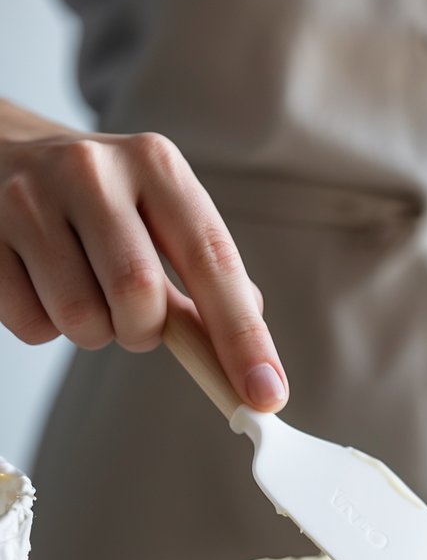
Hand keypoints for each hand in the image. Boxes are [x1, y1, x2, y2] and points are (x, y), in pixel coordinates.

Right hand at [0, 102, 286, 409]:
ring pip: (81, 319)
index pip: (213, 261)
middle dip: (142, 331)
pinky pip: (30, 325)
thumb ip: (203, 282)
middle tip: (132, 319)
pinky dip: (45, 327)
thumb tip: (253, 359)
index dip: (243, 337)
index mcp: (156, 165)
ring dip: (93, 332)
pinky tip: (39, 285)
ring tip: (83, 292)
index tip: (266, 394)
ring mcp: (28, 198)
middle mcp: (93, 170)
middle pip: (139, 296)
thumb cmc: (96, 203)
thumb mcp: (157, 215)